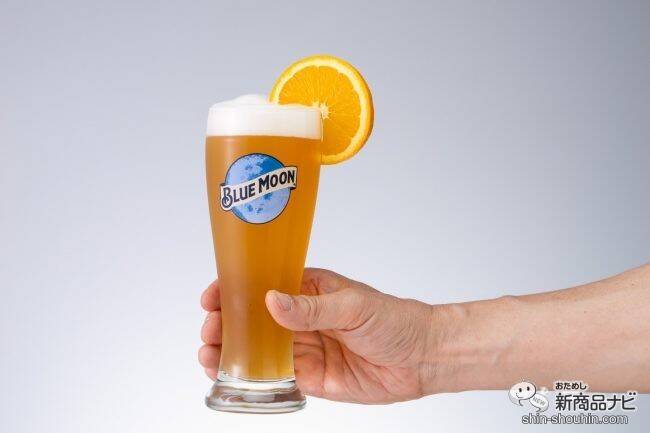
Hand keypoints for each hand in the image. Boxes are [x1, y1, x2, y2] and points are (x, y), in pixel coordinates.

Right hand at [199, 268, 434, 403]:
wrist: (421, 358)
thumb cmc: (393, 319)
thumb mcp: (352, 306)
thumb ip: (311, 307)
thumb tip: (271, 301)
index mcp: (310, 289)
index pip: (264, 285)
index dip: (235, 290)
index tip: (212, 297)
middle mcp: (302, 318)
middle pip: (255, 319)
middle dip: (227, 324)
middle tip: (209, 331)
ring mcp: (305, 348)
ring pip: (260, 349)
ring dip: (232, 351)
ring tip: (209, 355)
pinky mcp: (311, 377)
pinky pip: (276, 377)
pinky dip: (253, 377)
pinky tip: (233, 376)